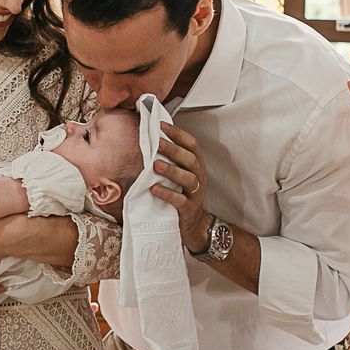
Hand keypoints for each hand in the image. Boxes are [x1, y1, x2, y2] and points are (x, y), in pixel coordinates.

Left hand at [149, 123, 213, 251]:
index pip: (191, 144)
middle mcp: (199, 177)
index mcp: (196, 165)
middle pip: (189, 159)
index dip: (178, 134)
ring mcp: (196, 193)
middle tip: (157, 141)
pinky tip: (155, 189)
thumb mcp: (178, 175)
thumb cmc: (182, 195)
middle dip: (173, 149)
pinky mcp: (189, 209)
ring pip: (188, 178)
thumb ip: (170, 160)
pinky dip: (167, 194)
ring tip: (155, 165)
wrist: (193, 225)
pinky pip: (180, 200)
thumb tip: (150, 140)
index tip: (161, 125)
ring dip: (172, 170)